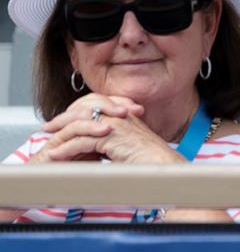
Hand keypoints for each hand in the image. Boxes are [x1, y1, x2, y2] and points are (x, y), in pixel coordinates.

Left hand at [37, 94, 182, 163]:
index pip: (96, 103)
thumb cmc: (151, 160)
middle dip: (64, 117)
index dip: (78, 109)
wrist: (162, 166)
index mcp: (125, 115)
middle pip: (85, 108)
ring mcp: (116, 125)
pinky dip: (66, 149)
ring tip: (48, 140)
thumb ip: (115, 142)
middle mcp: (120, 116)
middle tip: (49, 126)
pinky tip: (57, 155)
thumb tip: (100, 148)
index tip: (64, 119)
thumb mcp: (129, 146)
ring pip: (80, 123)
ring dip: (61, 133)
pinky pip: (82, 141)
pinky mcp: (111, 138)